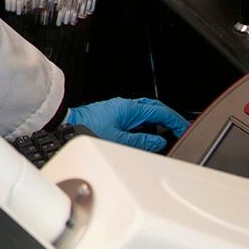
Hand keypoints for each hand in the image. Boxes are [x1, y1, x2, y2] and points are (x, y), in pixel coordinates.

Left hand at [66, 97, 188, 152]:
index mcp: (129, 108)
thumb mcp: (119, 139)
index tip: (184, 129)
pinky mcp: (111, 115)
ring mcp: (118, 110)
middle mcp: (124, 106)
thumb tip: (158, 142)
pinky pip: (134, 118)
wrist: (65, 125)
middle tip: (178, 130)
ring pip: (144, 113)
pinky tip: (145, 136)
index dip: (174, 121)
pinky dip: (144, 125)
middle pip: (153, 109)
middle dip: (168, 119)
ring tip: (164, 135)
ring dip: (155, 122)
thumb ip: (141, 142)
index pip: (159, 112)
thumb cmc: (87, 128)